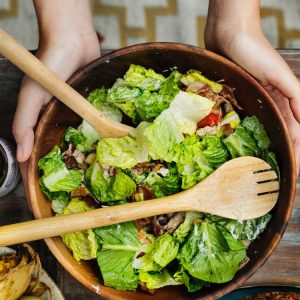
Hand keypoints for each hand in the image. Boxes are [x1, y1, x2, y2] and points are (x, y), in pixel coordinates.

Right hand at [12, 0, 99, 201]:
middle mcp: (63, 118)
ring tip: (104, 171)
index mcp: (45, 119)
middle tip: (85, 185)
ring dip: (93, 151)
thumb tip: (22, 156)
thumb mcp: (31, 94)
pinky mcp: (96, 103)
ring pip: (86, 136)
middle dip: (74, 164)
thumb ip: (23, 123)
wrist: (74, 37)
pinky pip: (101, 121)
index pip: (43, 150)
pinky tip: (115, 145)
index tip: (54, 189)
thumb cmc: (49, 63)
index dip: (47, 169)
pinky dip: (106, 132)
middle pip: (67, 146)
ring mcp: (81, 111)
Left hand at [205, 0, 299, 173]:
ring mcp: (250, 100)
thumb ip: (295, 96)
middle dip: (279, 152)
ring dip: (262, 145)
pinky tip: (239, 145)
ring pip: (259, 128)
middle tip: (274, 174)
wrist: (229, 34)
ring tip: (257, 166)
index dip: (294, 150)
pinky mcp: (233, 97)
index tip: (293, 171)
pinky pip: (239, 119)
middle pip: (276, 133)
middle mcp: (267, 102)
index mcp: (282, 98)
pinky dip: (242, 132)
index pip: (293, 130)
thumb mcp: (279, 74)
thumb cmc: (254, 51)